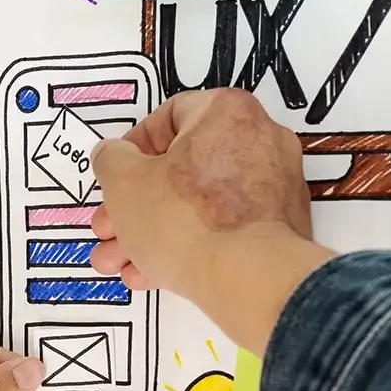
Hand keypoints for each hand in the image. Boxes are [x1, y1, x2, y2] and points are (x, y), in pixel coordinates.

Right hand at [89, 89, 331, 353]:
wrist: (245, 278)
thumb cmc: (191, 222)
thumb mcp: (123, 182)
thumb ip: (111, 160)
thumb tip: (113, 156)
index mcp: (226, 112)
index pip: (169, 116)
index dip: (133, 150)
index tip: (118, 174)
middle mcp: (259, 140)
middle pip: (182, 169)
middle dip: (138, 203)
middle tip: (114, 224)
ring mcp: (275, 185)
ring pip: (199, 204)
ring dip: (155, 231)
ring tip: (124, 258)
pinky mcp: (279, 226)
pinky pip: (224, 228)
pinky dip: (190, 244)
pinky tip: (156, 271)